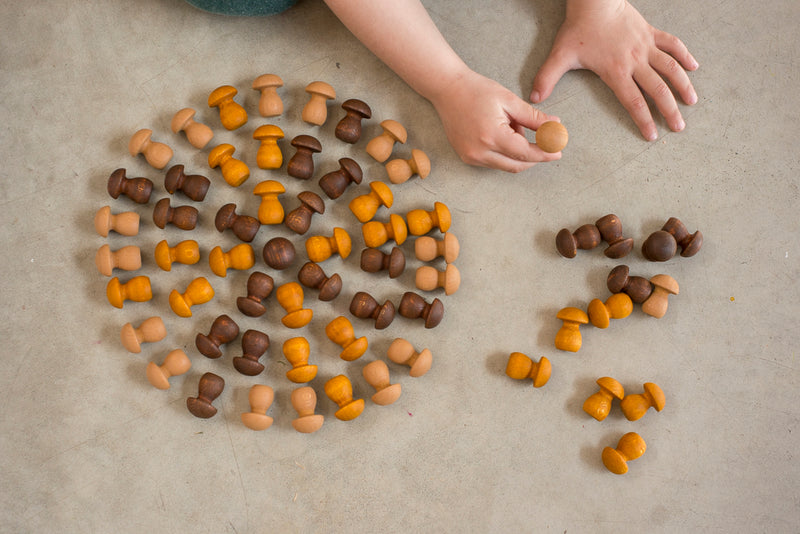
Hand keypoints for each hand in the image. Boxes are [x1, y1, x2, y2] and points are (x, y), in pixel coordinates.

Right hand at [429, 69, 561, 171]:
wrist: (447, 90)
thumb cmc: (477, 90)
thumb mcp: (509, 100)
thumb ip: (533, 117)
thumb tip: (555, 125)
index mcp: (492, 135)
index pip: (525, 152)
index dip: (544, 153)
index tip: (558, 151)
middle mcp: (480, 151)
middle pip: (517, 165)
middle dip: (535, 157)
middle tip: (547, 144)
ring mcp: (471, 157)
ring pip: (506, 165)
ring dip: (518, 152)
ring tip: (514, 126)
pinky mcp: (466, 157)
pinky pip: (493, 162)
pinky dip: (505, 152)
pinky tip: (502, 132)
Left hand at [531, 0, 698, 140]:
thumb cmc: (578, 28)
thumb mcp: (560, 55)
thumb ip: (547, 78)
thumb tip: (534, 98)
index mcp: (616, 71)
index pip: (633, 101)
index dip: (644, 120)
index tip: (653, 135)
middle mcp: (635, 61)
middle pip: (657, 89)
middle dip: (669, 110)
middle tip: (679, 127)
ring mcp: (645, 46)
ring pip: (670, 68)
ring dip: (683, 86)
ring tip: (692, 102)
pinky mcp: (650, 32)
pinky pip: (673, 44)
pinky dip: (684, 55)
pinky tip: (693, 67)